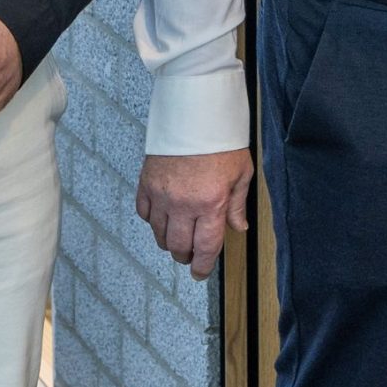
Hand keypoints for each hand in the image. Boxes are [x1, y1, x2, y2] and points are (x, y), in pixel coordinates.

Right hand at [137, 149, 254, 278]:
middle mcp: (184, 204)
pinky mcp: (146, 184)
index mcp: (211, 203)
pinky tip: (163, 217)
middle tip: (191, 256)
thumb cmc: (221, 141)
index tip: (201, 272)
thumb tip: (238, 227)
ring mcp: (162, 195)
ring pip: (159, 234)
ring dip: (169, 241)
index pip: (205, 247)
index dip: (202, 265)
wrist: (195, 114)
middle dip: (186, 256)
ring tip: (178, 236)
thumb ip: (238, 204)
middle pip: (178, 246)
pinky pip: (144, 214)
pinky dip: (153, 221)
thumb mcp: (241, 172)